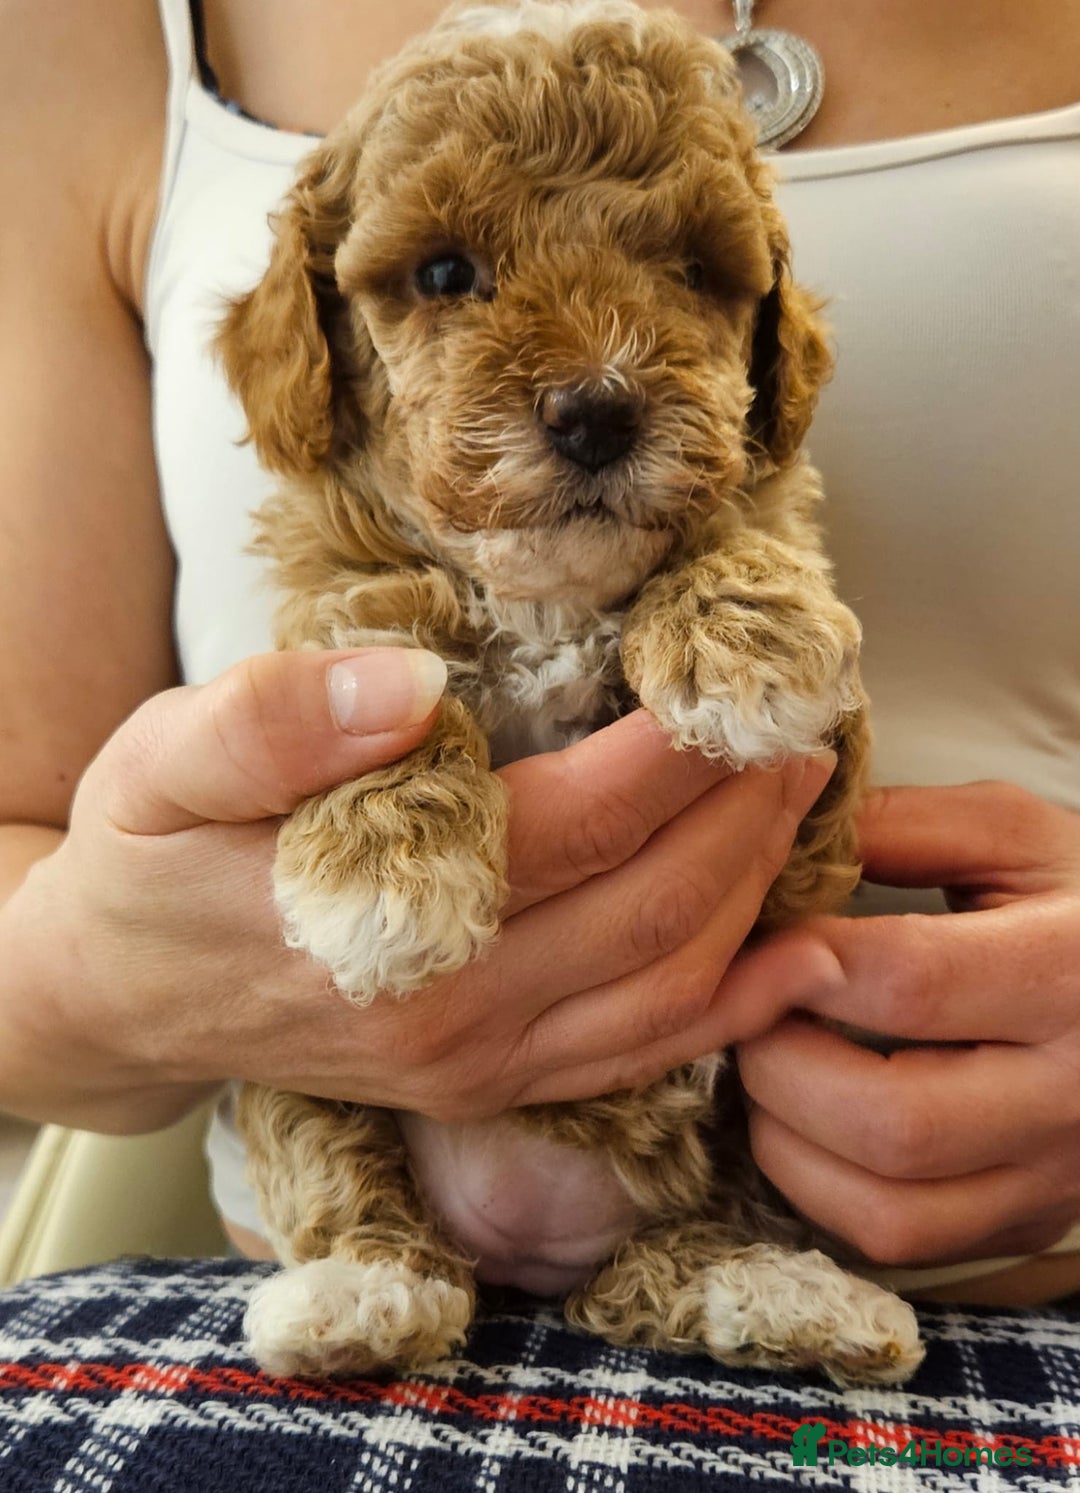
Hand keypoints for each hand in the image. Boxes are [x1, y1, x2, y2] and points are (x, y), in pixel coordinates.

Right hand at [0, 647, 834, 1129]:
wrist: (116, 999)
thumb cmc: (146, 865)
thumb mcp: (163, 764)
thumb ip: (275, 723)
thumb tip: (407, 681)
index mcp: (389, 921)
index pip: (581, 822)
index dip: (680, 750)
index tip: (743, 678)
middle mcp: (456, 1013)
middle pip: (657, 904)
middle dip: (748, 808)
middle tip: (804, 719)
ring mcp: (480, 1062)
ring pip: (672, 985)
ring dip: (758, 890)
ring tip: (801, 798)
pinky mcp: (489, 1082)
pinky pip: (643, 1056)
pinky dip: (734, 1006)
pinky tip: (791, 959)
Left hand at [717, 781, 1079, 1266]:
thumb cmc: (1078, 900)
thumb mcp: (1011, 833)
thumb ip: (897, 827)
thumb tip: (773, 844)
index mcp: (1071, 970)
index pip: (908, 982)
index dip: (798, 965)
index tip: (749, 941)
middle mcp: (1073, 1093)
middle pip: (890, 1123)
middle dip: (779, 1064)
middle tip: (746, 1012)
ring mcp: (1052, 1175)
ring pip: (886, 1209)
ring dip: (785, 1139)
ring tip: (768, 1063)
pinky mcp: (1026, 1222)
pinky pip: (899, 1242)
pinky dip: (819, 1188)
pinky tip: (805, 1120)